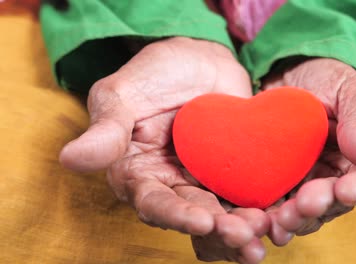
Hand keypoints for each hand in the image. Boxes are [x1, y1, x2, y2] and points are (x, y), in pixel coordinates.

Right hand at [59, 37, 267, 262]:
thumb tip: (71, 159)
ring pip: (225, 214)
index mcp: (141, 175)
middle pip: (196, 217)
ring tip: (267, 229)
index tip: (202, 221)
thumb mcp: (122, 94)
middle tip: (246, 235)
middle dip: (220, 230)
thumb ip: (106, 129)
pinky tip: (281, 215)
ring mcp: (206, 180)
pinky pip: (249, 194)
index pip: (155, 203)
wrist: (197, 60)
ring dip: (245, 227)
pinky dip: (264, 207)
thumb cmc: (153, 74)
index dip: (177, 216)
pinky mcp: (236, 171)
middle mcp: (174, 185)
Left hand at [261, 58, 355, 244]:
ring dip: (294, 219)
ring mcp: (305, 184)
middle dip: (320, 207)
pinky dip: (268, 216)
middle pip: (332, 205)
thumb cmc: (327, 80)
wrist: (289, 74)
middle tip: (306, 204)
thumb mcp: (351, 91)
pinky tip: (259, 219)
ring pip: (304, 213)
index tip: (346, 190)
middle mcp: (334, 179)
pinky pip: (274, 206)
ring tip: (280, 219)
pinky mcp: (277, 185)